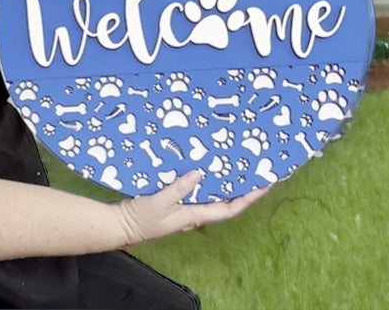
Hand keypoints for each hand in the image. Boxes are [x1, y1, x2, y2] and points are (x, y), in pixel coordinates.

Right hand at [114, 169, 270, 243]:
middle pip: (226, 201)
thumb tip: (200, 173)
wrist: (124, 225)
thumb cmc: (142, 218)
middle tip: (255, 169)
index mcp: (196, 216)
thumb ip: (179, 189)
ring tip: (236, 163)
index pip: (230, 209)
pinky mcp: (177, 200)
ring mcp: (187, 207)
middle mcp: (196, 212)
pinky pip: (198, 188)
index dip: (249, 198)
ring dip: (226, 181)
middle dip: (243, 187)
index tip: (264, 185)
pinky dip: (207, 178)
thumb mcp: (159, 203)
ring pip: (213, 194)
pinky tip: (205, 165)